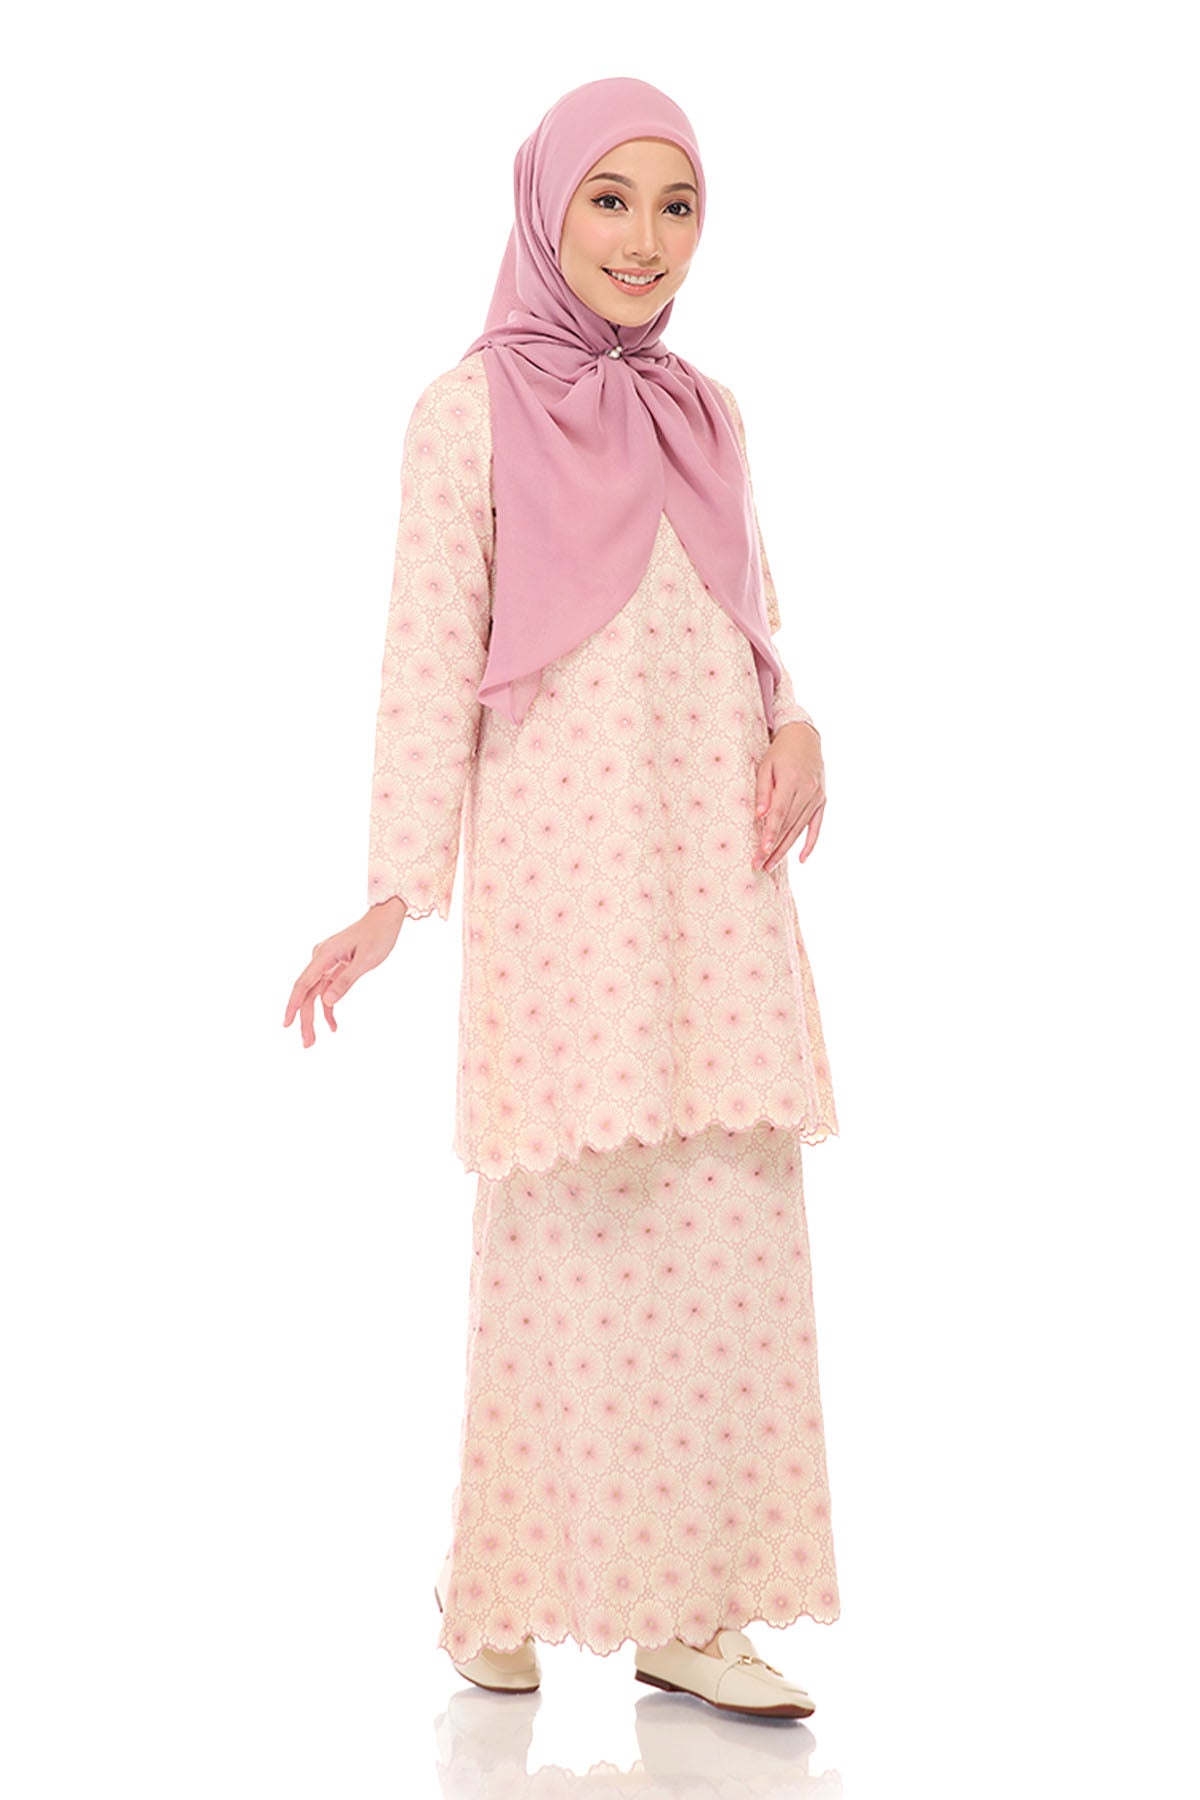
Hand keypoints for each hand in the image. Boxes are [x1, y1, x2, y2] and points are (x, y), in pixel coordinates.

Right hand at [282, 897, 406, 1047]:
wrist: (385, 918)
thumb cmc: (378, 936)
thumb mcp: (366, 961)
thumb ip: (346, 982)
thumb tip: (327, 1002)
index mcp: (324, 955)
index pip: (303, 984)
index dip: (292, 1006)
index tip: (286, 1024)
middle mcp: (320, 958)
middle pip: (306, 993)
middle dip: (305, 1019)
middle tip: (307, 1044)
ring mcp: (326, 963)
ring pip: (314, 994)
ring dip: (314, 1017)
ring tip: (314, 1041)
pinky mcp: (333, 966)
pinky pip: (326, 990)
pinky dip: (328, 1007)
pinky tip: (333, 1025)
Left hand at [752, 722, 825, 872]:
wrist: (804, 737)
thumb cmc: (779, 752)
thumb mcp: (765, 765)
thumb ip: (762, 791)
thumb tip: (759, 816)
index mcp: (792, 780)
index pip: (779, 813)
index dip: (771, 833)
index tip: (763, 850)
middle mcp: (807, 790)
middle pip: (789, 825)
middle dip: (774, 848)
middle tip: (760, 866)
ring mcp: (817, 796)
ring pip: (800, 829)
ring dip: (786, 849)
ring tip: (771, 865)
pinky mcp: (822, 800)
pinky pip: (816, 826)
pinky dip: (810, 843)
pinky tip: (802, 859)